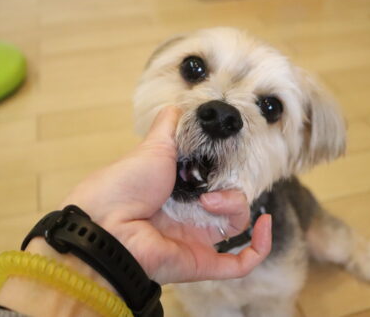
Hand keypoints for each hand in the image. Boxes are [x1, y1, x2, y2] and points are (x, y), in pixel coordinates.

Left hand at [60, 106, 271, 284]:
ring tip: (211, 200)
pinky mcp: (203, 263)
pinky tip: (264, 224)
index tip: (229, 155)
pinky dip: (261, 245)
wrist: (106, 223)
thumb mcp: (153, 146)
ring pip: (238, 224)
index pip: (215, 179)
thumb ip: (171, 126)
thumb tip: (181, 106)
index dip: (227, 168)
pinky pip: (242, 263)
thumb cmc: (124, 184)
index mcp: (179, 189)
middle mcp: (189, 215)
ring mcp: (197, 240)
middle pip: (230, 201)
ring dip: (236, 206)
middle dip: (233, 187)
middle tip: (215, 179)